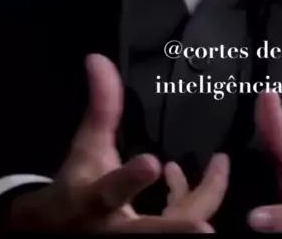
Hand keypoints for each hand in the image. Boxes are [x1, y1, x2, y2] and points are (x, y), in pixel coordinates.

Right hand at [5, 54, 227, 232]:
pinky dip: (195, 200)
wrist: (61, 229)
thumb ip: (101, 106)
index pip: (110, 191)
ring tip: (220, 167)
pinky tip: (195, 174)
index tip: (153, 162)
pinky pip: (183, 221)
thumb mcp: (87, 146)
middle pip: (149, 232)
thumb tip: (97, 60)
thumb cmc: (79, 182)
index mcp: (92, 200)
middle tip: (205, 228)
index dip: (130, 179)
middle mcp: (113, 229)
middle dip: (177, 229)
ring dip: (200, 206)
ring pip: (173, 228)